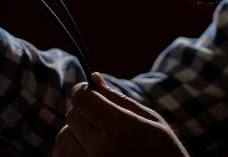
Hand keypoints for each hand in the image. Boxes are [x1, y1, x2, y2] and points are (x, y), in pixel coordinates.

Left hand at [54, 73, 188, 156]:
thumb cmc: (165, 154)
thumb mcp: (152, 123)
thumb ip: (119, 100)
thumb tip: (93, 77)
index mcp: (123, 130)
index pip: (83, 99)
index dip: (84, 91)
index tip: (89, 93)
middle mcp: (103, 151)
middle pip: (72, 117)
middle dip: (82, 113)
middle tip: (99, 119)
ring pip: (62, 139)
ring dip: (73, 134)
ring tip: (94, 139)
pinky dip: (70, 153)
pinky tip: (88, 154)